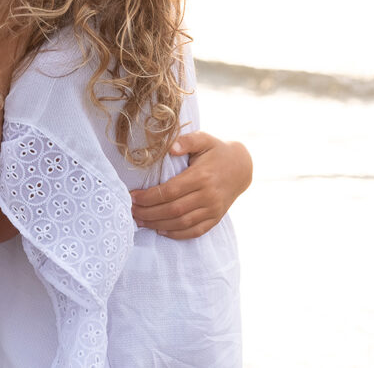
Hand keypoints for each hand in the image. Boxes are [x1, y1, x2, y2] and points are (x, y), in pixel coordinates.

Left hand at [129, 131, 251, 239]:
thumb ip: (187, 141)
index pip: (169, 191)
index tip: (133, 196)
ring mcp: (213, 209)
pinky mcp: (216, 218)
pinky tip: (161, 230)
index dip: (149, 196)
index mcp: (202, 176)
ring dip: (158, 225)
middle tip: (131, 211)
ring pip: (181, 223)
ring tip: (140, 221)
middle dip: (148, 213)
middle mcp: (208, 195)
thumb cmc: (217, 151)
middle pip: (173, 210)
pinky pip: (195, 231)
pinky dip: (177, 234)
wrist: (242, 167)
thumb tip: (170, 148)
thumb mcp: (204, 139)